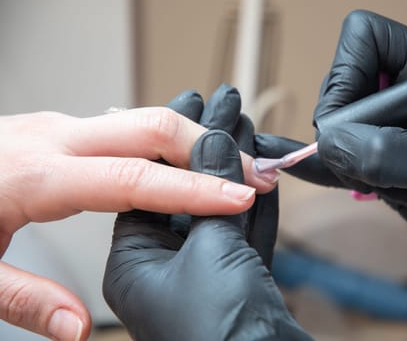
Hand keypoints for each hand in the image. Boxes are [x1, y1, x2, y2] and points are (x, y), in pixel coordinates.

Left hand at [0, 102, 275, 338]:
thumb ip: (26, 300)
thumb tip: (79, 328)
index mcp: (36, 175)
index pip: (134, 177)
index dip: (193, 188)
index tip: (239, 196)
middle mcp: (56, 139)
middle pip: (151, 127)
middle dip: (210, 149)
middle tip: (253, 174)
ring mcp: (63, 127)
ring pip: (145, 120)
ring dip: (195, 142)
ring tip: (234, 170)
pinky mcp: (66, 129)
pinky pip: (130, 127)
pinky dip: (169, 142)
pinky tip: (188, 163)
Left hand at [103, 129, 310, 339]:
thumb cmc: (218, 338)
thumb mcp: (210, 259)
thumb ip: (209, 202)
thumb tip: (214, 155)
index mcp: (131, 263)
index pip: (147, 188)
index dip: (185, 153)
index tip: (212, 120)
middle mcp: (155, 265)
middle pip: (175, 187)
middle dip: (205, 145)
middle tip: (225, 105)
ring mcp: (191, 272)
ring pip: (210, 204)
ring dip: (229, 163)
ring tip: (242, 122)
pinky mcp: (223, 280)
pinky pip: (234, 229)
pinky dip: (250, 200)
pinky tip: (259, 169)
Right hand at [256, 10, 406, 270]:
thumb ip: (382, 151)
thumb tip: (326, 143)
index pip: (365, 37)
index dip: (346, 72)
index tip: (350, 118)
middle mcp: (406, 95)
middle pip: (342, 84)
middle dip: (341, 122)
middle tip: (363, 155)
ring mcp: (391, 130)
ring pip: (337, 124)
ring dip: (339, 153)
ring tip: (372, 181)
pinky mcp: (381, 164)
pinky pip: (338, 156)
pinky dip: (317, 161)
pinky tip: (289, 161)